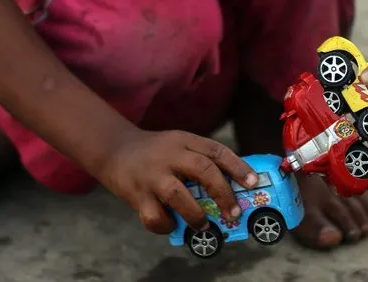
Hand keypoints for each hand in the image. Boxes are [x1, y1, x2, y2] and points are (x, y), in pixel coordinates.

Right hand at [98, 128, 258, 234]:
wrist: (114, 149)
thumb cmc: (154, 152)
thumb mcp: (178, 144)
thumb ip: (200, 159)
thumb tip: (234, 186)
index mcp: (184, 141)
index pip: (216, 150)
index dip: (238, 166)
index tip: (253, 182)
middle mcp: (169, 155)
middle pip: (203, 169)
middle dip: (223, 193)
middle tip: (234, 212)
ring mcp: (152, 175)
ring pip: (178, 194)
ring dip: (196, 214)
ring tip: (204, 225)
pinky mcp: (136, 195)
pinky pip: (154, 216)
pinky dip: (166, 226)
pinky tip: (171, 225)